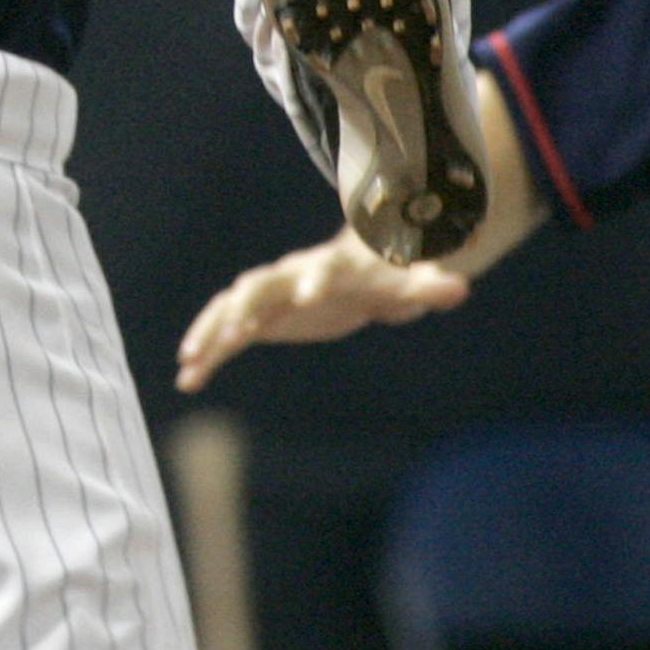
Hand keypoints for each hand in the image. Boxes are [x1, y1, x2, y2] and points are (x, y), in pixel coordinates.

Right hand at [173, 228, 470, 393]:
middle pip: (260, 284)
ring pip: (230, 307)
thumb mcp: (409, 285)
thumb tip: (461, 287)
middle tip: (232, 328)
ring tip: (188, 360)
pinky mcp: (257, 318)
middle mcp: (289, 277)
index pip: (320, 270)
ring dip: (210, 330)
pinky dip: (206, 351)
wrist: (355, 271)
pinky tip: (188, 380)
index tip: (308, 294)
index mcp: (327, 269)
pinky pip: (223, 333)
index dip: (314, 280)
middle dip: (245, 304)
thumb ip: (429, 286)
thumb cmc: (385, 279)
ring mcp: (268, 296)